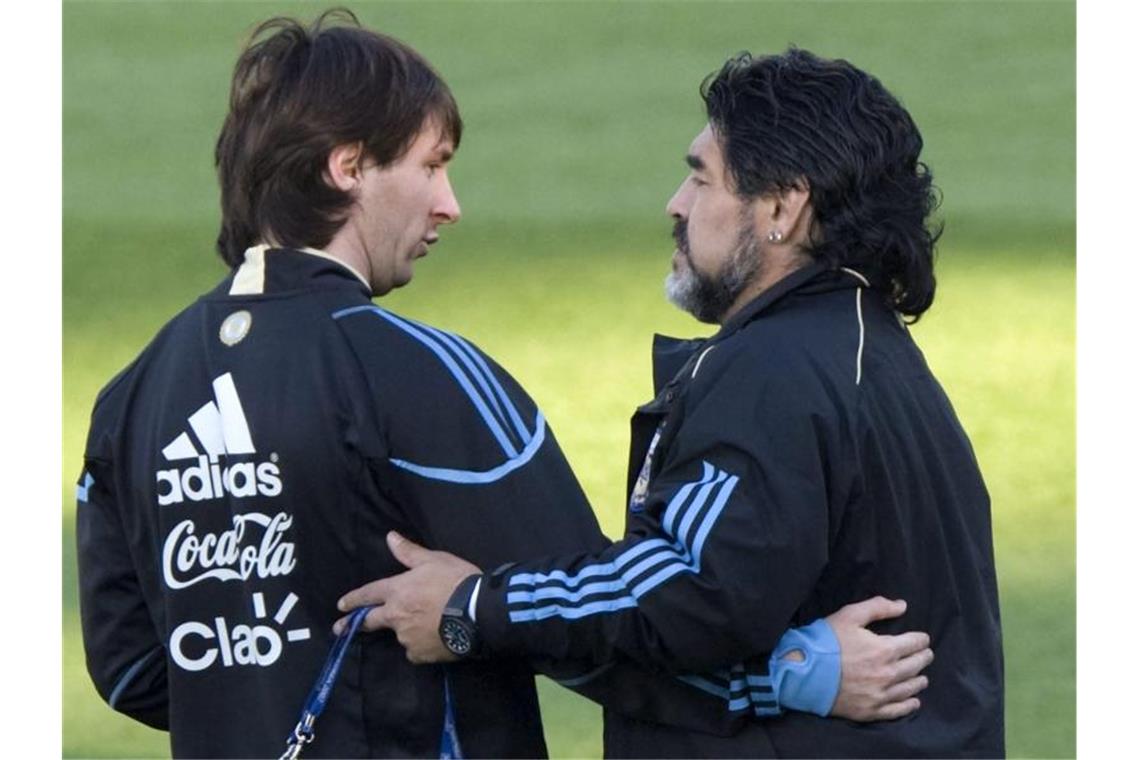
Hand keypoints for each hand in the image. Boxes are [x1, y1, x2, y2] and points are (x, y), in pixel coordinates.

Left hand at [333, 532, 479, 662]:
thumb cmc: (455, 581)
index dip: (354, 598)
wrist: (477, 612)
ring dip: (407, 630)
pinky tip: (435, 639)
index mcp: (397, 591)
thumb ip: (409, 552)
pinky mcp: (421, 654)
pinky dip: (421, 645)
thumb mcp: (434, 560)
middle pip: (369, 621)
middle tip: (338, 629)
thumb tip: (390, 536)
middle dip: (351, 624)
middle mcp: (396, 616)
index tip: (340, 605)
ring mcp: (407, 637)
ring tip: (428, 625)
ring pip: (401, 634)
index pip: (369, 594)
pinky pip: (416, 650)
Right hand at [827, 597, 933, 720]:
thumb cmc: (826, 641)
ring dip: (919, 680)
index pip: (914, 644)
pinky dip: (909, 705)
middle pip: (916, 666)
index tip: (923, 639)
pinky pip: (898, 710)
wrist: (804, 671)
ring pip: (910, 688)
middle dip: (923, 658)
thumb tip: (902, 606)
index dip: (921, 640)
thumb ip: (878, 607)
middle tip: (926, 655)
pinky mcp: (871, 711)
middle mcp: (888, 674)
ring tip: (922, 677)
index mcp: (885, 649)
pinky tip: (914, 701)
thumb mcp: (849, 615)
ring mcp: (880, 695)